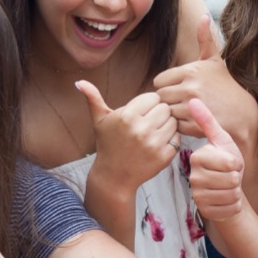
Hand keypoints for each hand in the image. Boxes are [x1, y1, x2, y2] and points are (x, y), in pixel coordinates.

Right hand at [78, 80, 178, 194]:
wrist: (114, 176)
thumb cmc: (108, 144)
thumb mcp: (99, 121)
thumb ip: (92, 98)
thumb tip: (79, 81)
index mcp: (127, 116)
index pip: (153, 97)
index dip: (148, 104)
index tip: (141, 113)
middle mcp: (141, 129)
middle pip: (165, 108)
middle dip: (158, 114)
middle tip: (148, 123)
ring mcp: (154, 144)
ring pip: (173, 122)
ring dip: (166, 126)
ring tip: (153, 132)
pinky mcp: (165, 156)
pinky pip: (178, 138)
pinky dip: (171, 140)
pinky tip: (158, 144)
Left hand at [154, 15, 257, 151]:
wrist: (245, 114)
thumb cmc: (226, 86)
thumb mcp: (215, 61)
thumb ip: (205, 39)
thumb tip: (204, 15)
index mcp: (190, 71)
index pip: (159, 81)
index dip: (168, 85)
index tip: (180, 88)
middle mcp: (190, 88)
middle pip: (161, 97)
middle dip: (169, 100)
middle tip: (183, 102)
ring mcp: (193, 107)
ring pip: (167, 112)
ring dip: (174, 114)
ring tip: (188, 112)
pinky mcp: (196, 125)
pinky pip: (175, 126)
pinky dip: (181, 126)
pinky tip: (193, 121)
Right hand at [182, 98, 244, 223]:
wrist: (226, 188)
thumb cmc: (225, 162)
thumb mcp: (221, 140)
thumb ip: (207, 121)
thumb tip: (193, 100)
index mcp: (197, 157)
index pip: (230, 162)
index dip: (236, 163)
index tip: (229, 161)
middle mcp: (193, 177)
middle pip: (232, 180)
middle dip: (237, 178)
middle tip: (230, 175)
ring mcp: (197, 195)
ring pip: (231, 195)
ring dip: (236, 191)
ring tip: (228, 186)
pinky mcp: (205, 211)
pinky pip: (230, 209)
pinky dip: (234, 205)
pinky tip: (227, 200)